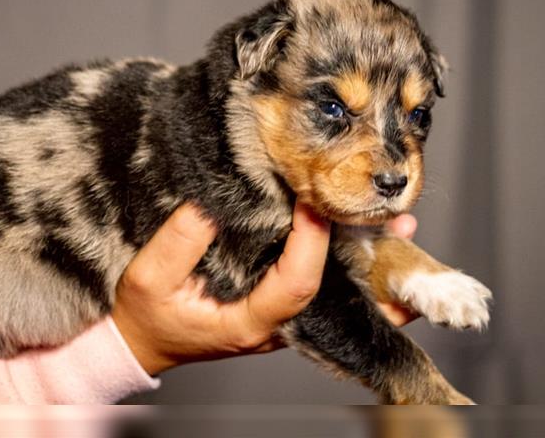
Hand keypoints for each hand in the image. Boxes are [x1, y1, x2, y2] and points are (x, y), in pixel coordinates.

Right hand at [112, 203, 419, 374]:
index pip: (297, 285)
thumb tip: (213, 202)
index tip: (315, 202)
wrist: (143, 342)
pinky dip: (347, 264)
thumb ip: (179, 241)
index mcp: (247, 322)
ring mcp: (279, 318)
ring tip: (401, 228)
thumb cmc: (146, 316)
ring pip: (335, 293)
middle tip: (400, 223)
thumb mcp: (148, 277)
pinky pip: (320, 286)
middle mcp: (274, 325)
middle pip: (335, 294)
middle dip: (372, 261)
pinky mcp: (276, 304)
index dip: (312, 244)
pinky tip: (368, 240)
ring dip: (370, 262)